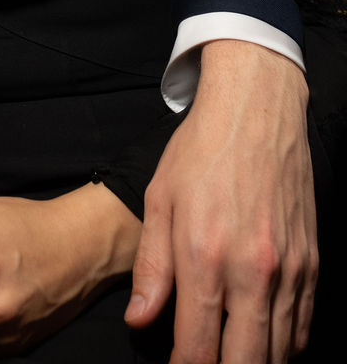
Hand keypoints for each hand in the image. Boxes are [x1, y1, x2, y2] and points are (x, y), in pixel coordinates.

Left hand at [127, 39, 315, 362]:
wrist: (255, 111)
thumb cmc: (200, 152)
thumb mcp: (160, 200)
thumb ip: (151, 267)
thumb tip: (140, 321)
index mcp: (205, 257)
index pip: (198, 348)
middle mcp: (251, 272)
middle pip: (244, 362)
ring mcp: (287, 271)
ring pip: (278, 353)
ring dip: (253, 363)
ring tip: (229, 354)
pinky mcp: (310, 264)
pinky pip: (302, 327)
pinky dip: (284, 346)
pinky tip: (263, 343)